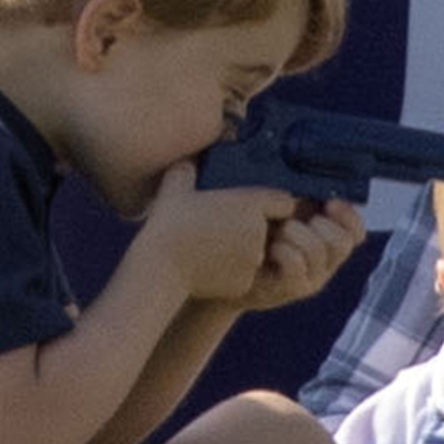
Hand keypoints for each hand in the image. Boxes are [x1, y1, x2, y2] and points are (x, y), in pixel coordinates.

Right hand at [137, 161, 298, 300]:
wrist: (159, 267)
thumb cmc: (168, 224)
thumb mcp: (175, 187)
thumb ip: (187, 168)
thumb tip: (188, 159)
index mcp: (250, 205)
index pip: (284, 202)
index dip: (272, 205)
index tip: (253, 207)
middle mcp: (258, 233)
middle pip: (271, 229)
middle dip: (256, 229)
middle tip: (226, 228)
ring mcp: (253, 260)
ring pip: (259, 253)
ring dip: (245, 252)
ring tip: (214, 249)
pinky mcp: (246, 284)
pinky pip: (247, 276)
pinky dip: (234, 273)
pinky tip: (209, 268)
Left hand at [227, 199, 364, 311]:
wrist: (229, 271)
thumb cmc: (254, 238)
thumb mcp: (278, 216)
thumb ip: (297, 204)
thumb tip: (307, 187)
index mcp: (327, 242)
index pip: (355, 232)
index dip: (349, 216)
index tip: (329, 203)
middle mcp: (325, 263)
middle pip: (343, 242)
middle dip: (319, 225)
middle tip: (294, 222)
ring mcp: (310, 279)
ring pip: (318, 250)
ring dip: (296, 233)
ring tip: (277, 232)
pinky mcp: (292, 289)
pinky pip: (296, 263)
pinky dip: (283, 249)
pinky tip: (270, 248)